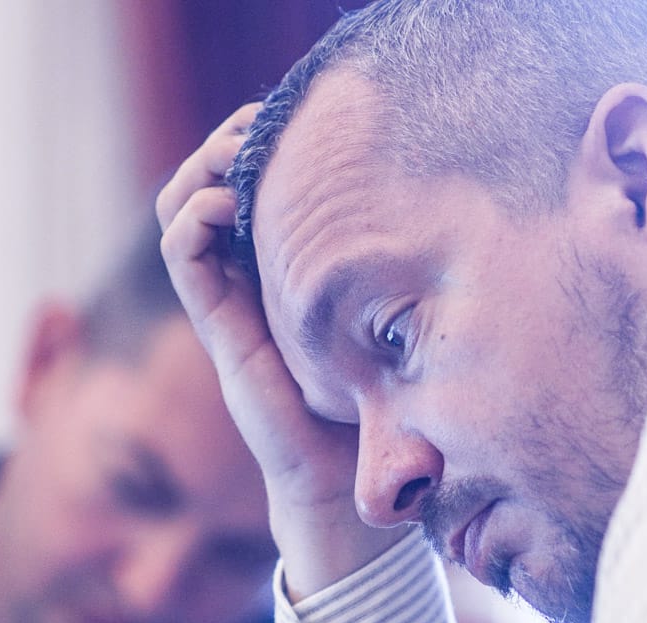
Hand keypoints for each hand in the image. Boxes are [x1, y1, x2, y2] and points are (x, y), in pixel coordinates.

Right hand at [157, 103, 408, 600]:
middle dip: (227, 144)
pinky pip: (184, 259)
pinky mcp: (220, 331)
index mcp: (289, 274)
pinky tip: (223, 204)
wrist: (349, 481)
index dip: (259, 147)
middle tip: (259, 119)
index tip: (294, 117)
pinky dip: (191, 220)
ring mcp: (231, 304)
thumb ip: (407, 282)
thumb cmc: (383, 402)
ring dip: (200, 170)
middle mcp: (253, 282)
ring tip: (234, 147)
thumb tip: (461, 212)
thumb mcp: (399, 322)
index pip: (252, 192)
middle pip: (212, 189)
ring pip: (185, 214)